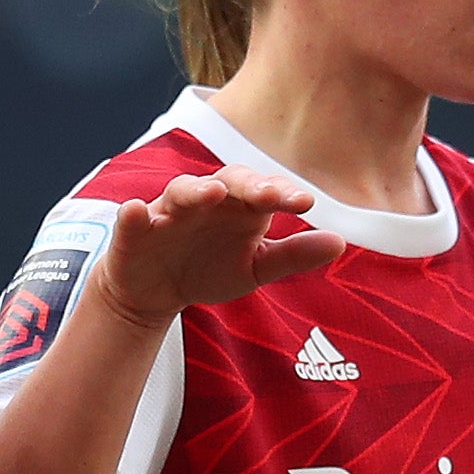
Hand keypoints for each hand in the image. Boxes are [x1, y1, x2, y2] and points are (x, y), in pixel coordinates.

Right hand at [89, 169, 344, 327]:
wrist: (155, 292)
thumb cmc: (209, 268)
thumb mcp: (256, 268)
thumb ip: (293, 255)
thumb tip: (340, 242)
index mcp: (240, 208)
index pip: (265, 191)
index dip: (283, 193)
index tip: (306, 202)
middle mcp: (206, 202)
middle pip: (227, 181)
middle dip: (247, 185)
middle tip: (268, 194)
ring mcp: (168, 213)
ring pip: (182, 192)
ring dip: (196, 190)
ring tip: (212, 193)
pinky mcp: (134, 232)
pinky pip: (132, 218)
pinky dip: (133, 214)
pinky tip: (134, 210)